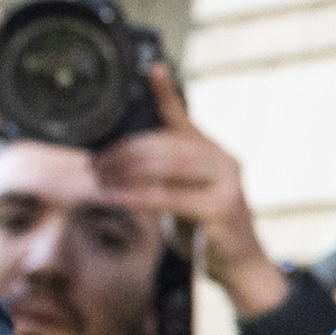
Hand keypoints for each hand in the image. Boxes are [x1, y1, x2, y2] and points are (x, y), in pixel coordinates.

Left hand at [94, 65, 292, 318]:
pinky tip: (113, 196)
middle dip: (123, 151)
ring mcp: (226, 183)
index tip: (152, 69)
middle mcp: (224, 161)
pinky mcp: (220, 208)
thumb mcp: (187, 194)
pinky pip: (168, 196)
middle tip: (94, 163)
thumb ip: (166, 174)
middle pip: (165, 143)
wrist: (241, 265)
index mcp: (214, 152)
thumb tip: (123, 159)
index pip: (184, 117)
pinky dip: (134, 195)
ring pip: (165, 166)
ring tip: (99, 178)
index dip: (167, 92)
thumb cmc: (208, 229)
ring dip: (125, 171)